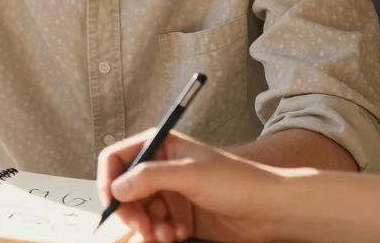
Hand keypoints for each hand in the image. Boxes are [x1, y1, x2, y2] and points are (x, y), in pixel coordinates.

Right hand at [96, 129, 300, 242]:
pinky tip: (180, 234)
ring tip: (168, 234)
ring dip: (148, 227)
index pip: (116, 157)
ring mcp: (170, 193)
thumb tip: (116, 188)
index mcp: (161, 145)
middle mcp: (161, 167)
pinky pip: (156, 228)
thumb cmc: (237, 182)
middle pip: (124, 191)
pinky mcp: (179, 215)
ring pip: (139, 213)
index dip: (109, 180)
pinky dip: (162, 234)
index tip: (112, 204)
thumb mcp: (189, 174)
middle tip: (143, 227)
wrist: (270, 209)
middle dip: (130, 212)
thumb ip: (149, 178)